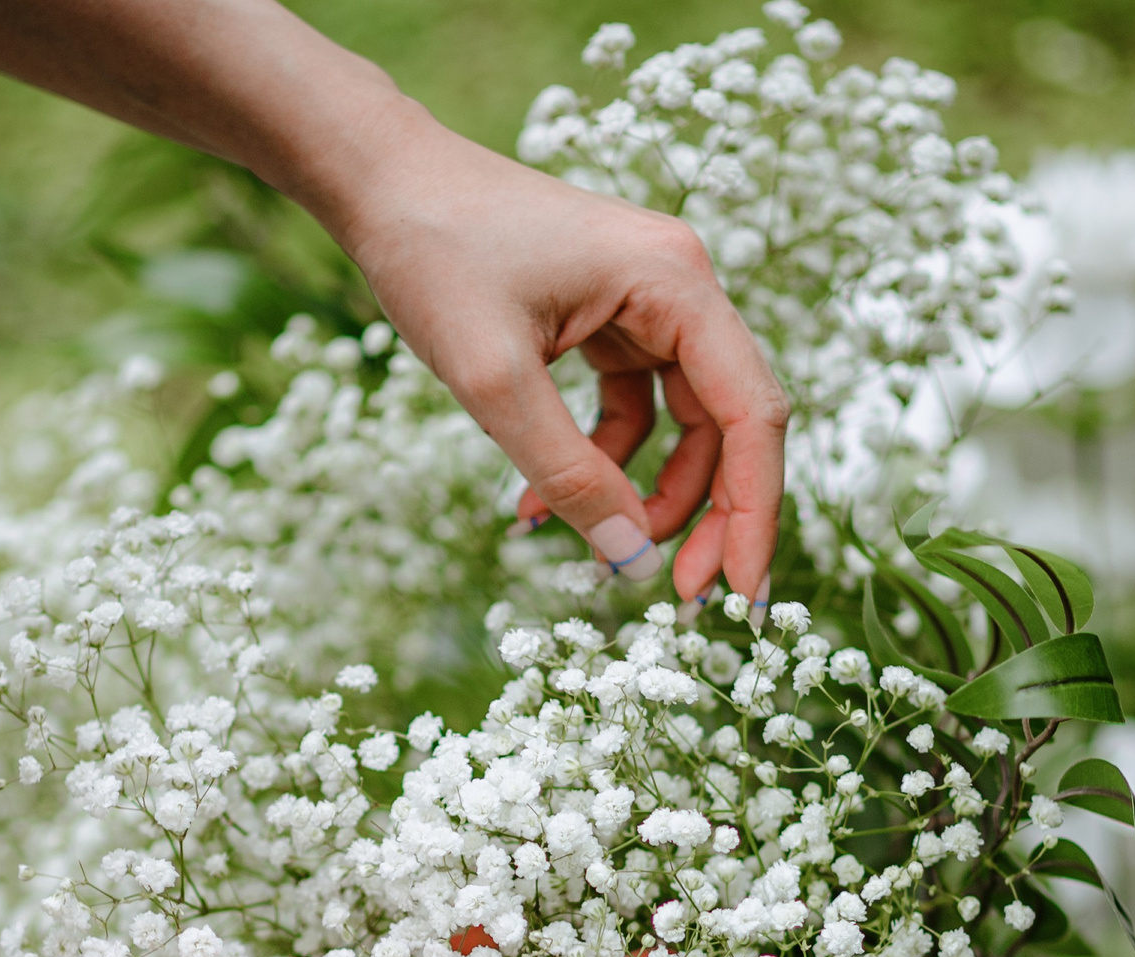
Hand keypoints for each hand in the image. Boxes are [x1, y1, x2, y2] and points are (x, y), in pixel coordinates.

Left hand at [333, 122, 788, 612]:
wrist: (380, 181)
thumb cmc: (435, 254)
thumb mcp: (493, 380)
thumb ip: (567, 472)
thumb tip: (630, 558)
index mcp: (676, 282)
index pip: (751, 414)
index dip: (754, 511)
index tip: (738, 595)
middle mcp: (680, 287)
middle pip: (731, 423)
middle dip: (710, 514)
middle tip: (679, 596)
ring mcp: (647, 302)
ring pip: (685, 423)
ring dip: (651, 494)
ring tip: (599, 554)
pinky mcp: (610, 318)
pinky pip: (633, 408)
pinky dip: (601, 461)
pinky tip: (537, 507)